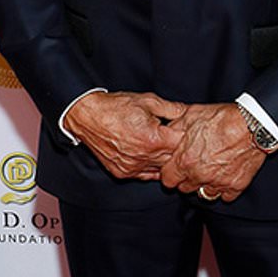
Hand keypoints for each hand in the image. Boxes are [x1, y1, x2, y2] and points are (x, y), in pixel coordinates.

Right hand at [62, 91, 185, 179]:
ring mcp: (132, 167)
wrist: (87, 116)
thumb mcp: (149, 101)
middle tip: (179, 139)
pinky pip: (146, 175)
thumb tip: (189, 112)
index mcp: (153, 139)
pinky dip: (152, 167)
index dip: (188, 136)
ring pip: (162, 170)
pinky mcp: (123, 172)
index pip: (183, 144)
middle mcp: (143, 156)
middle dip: (179, 149)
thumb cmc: (115, 107)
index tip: (189, 131)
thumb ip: (173, 109)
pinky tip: (154, 156)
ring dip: (167, 160)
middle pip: (174, 159)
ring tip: (165, 146)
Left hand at [159, 103, 268, 202]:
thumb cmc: (224, 118)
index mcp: (185, 160)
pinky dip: (225, 189)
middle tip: (196, 166)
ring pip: (204, 195)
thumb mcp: (192, 114)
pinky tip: (226, 177)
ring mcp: (218, 182)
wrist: (254, 123)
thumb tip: (166, 131)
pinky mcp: (236, 185)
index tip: (177, 167)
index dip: (171, 172)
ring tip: (212, 172)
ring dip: (205, 185)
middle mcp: (199, 175)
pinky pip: (226, 197)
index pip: (167, 180)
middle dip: (188, 179)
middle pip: (185, 188)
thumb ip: (175, 126)